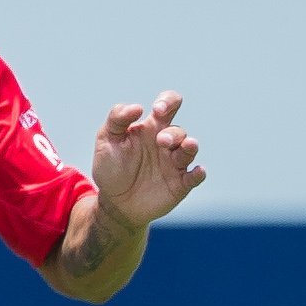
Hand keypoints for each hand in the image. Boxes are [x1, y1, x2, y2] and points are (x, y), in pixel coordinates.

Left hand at [90, 90, 204, 226]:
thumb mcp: (106, 139)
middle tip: (161, 141)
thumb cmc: (111, 168)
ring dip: (189, 146)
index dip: (168, 101)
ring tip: (187, 146)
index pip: (168, 105)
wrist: (114, 204)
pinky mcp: (180, 184)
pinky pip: (194, 177)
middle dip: (173, 133)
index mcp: (151, 127)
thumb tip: (138, 107)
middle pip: (178, 130)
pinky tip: (199, 171)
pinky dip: (198, 173)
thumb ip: (117, 118)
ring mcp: (174, 163)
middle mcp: (166, 143)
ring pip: (190, 149)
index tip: (158, 110)